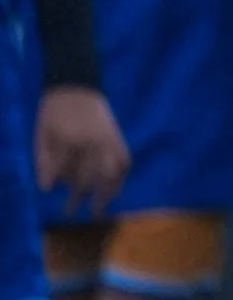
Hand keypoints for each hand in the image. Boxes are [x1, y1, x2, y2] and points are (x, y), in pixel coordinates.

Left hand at [37, 84, 128, 213]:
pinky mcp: (119, 139)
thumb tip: (47, 190)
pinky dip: (119, 180)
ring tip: (97, 211)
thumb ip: (44, 161)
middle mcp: (94, 143)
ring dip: (104, 195)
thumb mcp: (42, 134)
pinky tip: (112, 192)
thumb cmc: (54, 111)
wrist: (76, 86)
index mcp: (72, 140)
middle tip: (69, 212)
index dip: (57, 186)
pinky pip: (123, 164)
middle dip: (78, 197)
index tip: (51, 196)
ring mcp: (109, 141)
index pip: (65, 172)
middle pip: (88, 178)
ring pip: (111, 175)